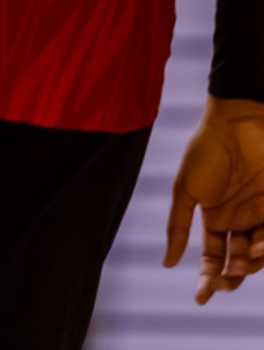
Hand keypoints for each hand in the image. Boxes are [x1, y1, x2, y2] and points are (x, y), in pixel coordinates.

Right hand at [164, 95, 263, 302]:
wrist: (237, 123)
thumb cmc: (206, 152)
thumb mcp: (186, 191)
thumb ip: (177, 226)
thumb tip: (168, 263)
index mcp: (215, 218)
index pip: (213, 258)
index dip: (208, 279)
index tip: (201, 298)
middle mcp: (240, 222)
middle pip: (237, 262)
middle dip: (231, 279)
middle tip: (225, 284)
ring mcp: (260, 215)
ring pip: (258, 255)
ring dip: (250, 265)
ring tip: (243, 261)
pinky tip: (254, 249)